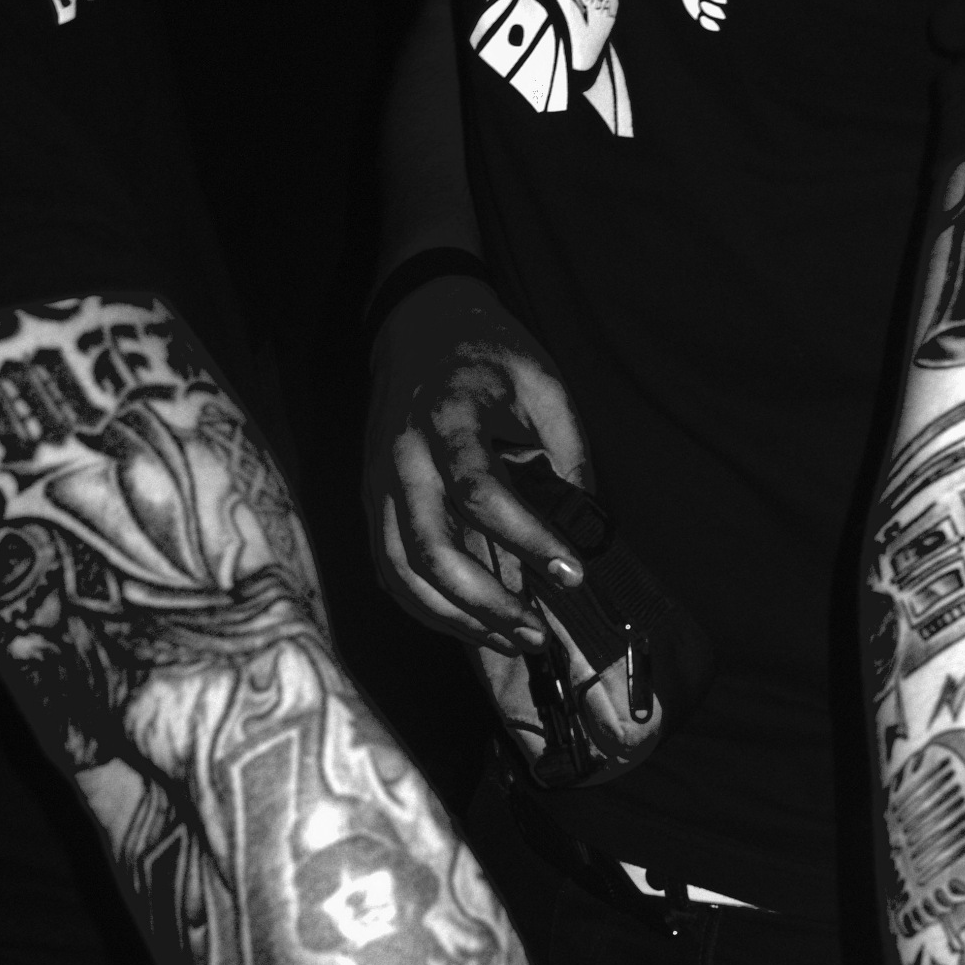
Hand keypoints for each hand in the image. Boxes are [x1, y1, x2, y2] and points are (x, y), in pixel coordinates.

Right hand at [365, 273, 589, 659]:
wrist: (419, 324)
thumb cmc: (489, 354)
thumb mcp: (547, 386)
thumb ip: (570, 456)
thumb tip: (590, 531)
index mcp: (448, 417)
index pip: (479, 493)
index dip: (527, 539)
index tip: (573, 572)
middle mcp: (403, 456)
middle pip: (429, 549)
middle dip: (486, 604)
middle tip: (538, 630)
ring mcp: (379, 484)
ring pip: (403, 572)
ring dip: (457, 619)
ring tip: (513, 640)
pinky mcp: (374, 504)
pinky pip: (391, 571)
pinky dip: (429, 609)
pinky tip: (472, 626)